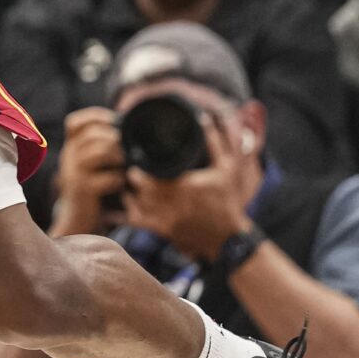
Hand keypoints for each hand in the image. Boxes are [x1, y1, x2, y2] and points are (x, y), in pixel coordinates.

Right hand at [52, 107, 124, 235]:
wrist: (75, 220)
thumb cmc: (89, 190)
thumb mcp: (88, 165)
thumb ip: (99, 148)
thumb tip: (124, 129)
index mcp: (70, 148)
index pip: (74, 123)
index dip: (94, 116)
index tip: (115, 120)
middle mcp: (68, 158)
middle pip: (90, 135)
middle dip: (113, 137)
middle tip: (126, 146)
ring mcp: (74, 174)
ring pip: (98, 152)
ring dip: (117, 155)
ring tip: (125, 164)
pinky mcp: (83, 190)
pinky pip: (107, 178)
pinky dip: (118, 178)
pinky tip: (121, 183)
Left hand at [122, 112, 261, 261]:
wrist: (228, 239)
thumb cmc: (227, 201)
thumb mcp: (226, 170)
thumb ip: (215, 143)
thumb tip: (205, 118)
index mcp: (185, 186)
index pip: (150, 175)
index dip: (139, 167)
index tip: (139, 161)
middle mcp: (172, 203)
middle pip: (139, 188)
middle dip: (134, 178)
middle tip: (135, 171)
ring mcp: (165, 219)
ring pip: (134, 203)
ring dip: (130, 192)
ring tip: (131, 184)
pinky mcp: (162, 231)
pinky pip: (136, 220)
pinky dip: (130, 210)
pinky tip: (132, 202)